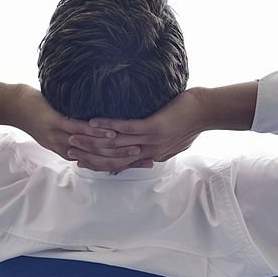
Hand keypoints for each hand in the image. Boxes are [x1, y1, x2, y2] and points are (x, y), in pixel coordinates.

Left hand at [12, 86, 151, 172]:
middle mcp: (67, 149)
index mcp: (71, 153)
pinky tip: (112, 129)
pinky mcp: (54, 123)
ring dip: (115, 147)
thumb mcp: (64, 131)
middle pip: (101, 160)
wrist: (15, 107)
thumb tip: (108, 134)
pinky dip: (97, 131)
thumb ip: (84, 136)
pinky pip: (79, 129)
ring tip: (136, 144)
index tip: (147, 161)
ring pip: (92, 146)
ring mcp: (60, 137)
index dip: (125, 164)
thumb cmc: (43, 115)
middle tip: (148, 155)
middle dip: (126, 158)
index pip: (102, 164)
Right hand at [67, 88, 206, 170]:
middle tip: (70, 150)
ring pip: (117, 144)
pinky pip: (128, 128)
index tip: (82, 160)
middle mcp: (150, 152)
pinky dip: (109, 125)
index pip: (122, 163)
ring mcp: (152, 141)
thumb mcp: (173, 139)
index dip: (101, 162)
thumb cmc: (191, 121)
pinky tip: (94, 121)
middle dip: (91, 154)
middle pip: (114, 158)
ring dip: (93, 140)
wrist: (207, 113)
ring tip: (74, 135)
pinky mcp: (154, 127)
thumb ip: (159, 145)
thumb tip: (149, 147)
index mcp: (153, 155)